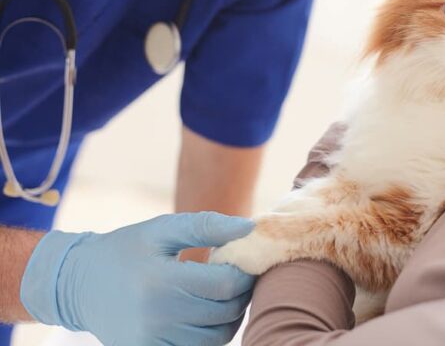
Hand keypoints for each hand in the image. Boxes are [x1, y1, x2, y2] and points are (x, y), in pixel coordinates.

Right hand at [21, 212, 255, 345]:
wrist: (79, 284)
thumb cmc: (127, 249)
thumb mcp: (162, 229)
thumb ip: (207, 226)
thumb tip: (249, 229)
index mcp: (160, 281)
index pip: (225, 284)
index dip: (244, 273)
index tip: (241, 261)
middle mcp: (156, 317)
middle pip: (225, 312)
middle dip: (241, 293)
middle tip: (236, 277)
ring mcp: (151, 342)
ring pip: (218, 337)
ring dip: (230, 316)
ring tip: (220, 294)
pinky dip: (211, 334)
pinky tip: (204, 312)